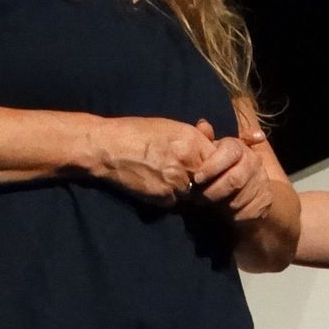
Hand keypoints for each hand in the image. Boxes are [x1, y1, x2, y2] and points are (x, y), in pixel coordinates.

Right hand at [94, 117, 217, 206]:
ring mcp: (176, 182)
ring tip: (167, 178)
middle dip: (201, 179)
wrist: (108, 147)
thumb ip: (194, 137)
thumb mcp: (170, 126)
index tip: (206, 166)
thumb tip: (211, 140)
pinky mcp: (163, 198)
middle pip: (209, 179)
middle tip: (189, 176)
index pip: (220, 160)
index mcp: (192, 141)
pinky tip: (156, 185)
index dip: (215, 164)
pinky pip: (175, 202)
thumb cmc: (136, 132)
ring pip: (193, 193)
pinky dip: (169, 197)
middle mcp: (188, 162)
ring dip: (185, 190)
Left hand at [190, 119, 273, 223]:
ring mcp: (261, 182)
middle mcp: (254, 162)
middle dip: (212, 191)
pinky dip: (231, 215)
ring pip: (239, 198)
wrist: (251, 192)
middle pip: (234, 179)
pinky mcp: (264, 201)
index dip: (212, 166)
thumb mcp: (213, 154)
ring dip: (220, 204)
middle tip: (197, 196)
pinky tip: (223, 212)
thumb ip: (206, 140)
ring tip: (207, 204)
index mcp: (241, 148)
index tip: (197, 178)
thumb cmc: (223, 170)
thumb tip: (203, 124)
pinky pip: (245, 212)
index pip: (230, 152)